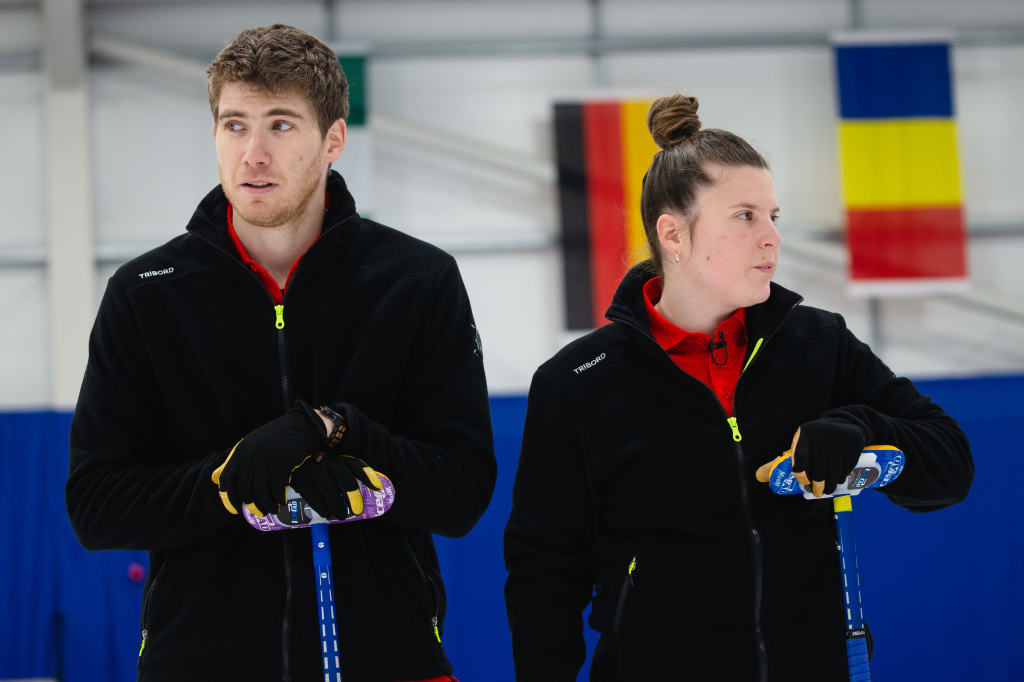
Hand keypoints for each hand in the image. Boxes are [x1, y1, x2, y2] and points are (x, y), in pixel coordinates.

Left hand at [211, 400, 325, 516]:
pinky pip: (277, 489)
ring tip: (271, 509)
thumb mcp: (251, 444)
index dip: (228, 497)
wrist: (301, 426)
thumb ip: (234, 461)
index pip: (226, 479)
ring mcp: (266, 459)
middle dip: (250, 505)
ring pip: (260, 491)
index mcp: (240, 450)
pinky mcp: (283, 463)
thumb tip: (213, 478)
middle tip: (257, 512)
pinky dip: (278, 499)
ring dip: (265, 505)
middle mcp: (250, 454)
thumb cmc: (275, 438)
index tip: (235, 509)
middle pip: (243, 489)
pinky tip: (281, 501)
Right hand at [289, 452, 382, 518]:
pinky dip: (320, 506)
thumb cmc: (318, 469)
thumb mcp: (332, 467)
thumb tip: (373, 488)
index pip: (354, 464)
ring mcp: (313, 470)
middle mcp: (326, 463)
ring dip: (337, 504)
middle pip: (344, 477)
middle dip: (353, 495)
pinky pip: (312, 495)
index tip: (377, 488)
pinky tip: (325, 513)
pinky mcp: (300, 480)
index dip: (367, 475)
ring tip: (341, 515)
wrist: (290, 459)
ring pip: (329, 488)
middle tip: (358, 510)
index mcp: (336, 460)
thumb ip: (348, 474)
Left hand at [786, 419, 865, 496]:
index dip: (800, 474)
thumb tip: (778, 477)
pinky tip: (837, 480)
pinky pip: (846, 469)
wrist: (844, 424)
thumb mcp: (806, 438)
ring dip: (830, 485)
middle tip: (817, 492)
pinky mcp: (853, 446)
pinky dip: (840, 478)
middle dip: (817, 485)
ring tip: (827, 490)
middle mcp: (822, 436)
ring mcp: (839, 441)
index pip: (799, 457)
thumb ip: (796, 453)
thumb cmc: (819, 437)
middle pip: (818, 469)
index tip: (804, 482)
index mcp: (806, 433)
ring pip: (833, 471)